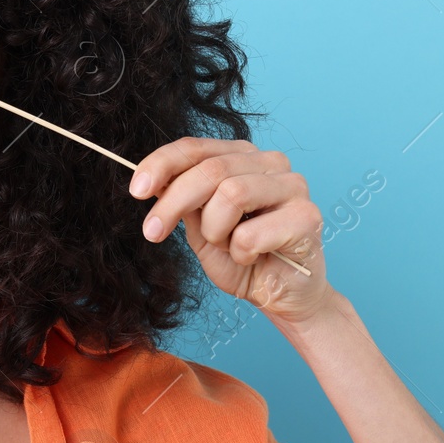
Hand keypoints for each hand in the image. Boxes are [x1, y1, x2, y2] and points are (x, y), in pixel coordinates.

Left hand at [128, 137, 330, 321]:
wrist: (280, 294)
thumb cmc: (241, 257)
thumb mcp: (200, 226)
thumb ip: (182, 200)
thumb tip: (149, 180)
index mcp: (242, 157)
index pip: (196, 148)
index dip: (162, 164)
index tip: (136, 190)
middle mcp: (270, 163)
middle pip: (210, 169)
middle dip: (173, 203)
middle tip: (152, 232)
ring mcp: (293, 186)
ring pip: (232, 194)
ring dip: (215, 231)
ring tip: (226, 246)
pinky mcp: (307, 216)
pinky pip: (251, 233)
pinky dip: (240, 253)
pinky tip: (252, 258)